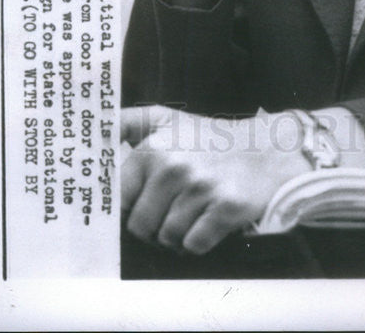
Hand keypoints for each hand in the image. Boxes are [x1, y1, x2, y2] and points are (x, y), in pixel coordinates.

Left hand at [121, 105, 307, 254]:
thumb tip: (96, 125)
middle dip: (154, 226)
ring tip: (194, 214)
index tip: (142, 205)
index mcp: (155, 148)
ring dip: (178, 235)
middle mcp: (175, 167)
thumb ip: (131, 122)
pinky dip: (199, 241)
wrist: (268, 150)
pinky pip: (193, 245)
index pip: (119, 199)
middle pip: (140, 226)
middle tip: (174, 211)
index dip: (129, 208)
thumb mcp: (169, 120)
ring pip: (167, 238)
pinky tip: (209, 221)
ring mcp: (201, 188)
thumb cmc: (212, 139)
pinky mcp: (225, 207)